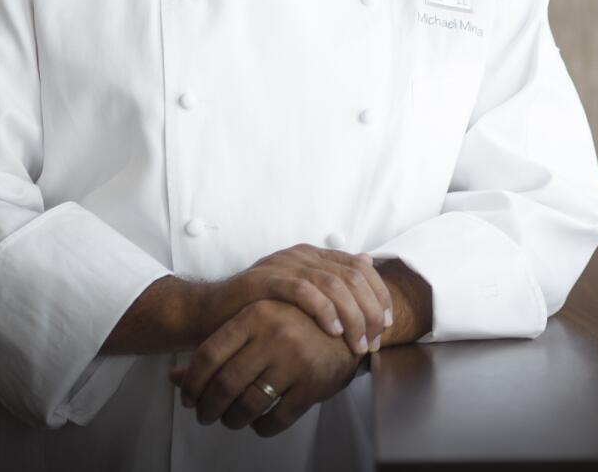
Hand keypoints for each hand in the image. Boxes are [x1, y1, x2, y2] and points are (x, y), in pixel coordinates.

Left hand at [169, 299, 361, 435]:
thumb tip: (173, 377)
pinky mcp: (313, 385)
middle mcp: (273, 335)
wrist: (347, 322)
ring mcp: (295, 361)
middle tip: (204, 415)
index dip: (192, 383)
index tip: (188, 397)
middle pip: (224, 385)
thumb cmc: (292, 321)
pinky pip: (277, 419)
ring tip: (230, 419)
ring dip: (232, 420)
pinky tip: (259, 422)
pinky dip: (262, 427)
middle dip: (208, 408)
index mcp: (255, 315)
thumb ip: (216, 347)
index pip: (208, 355)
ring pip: (248, 405)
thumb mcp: (254, 322)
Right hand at [200, 244, 392, 355]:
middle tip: (374, 340)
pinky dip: (323, 309)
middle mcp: (302, 255)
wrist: (210, 315)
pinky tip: (333, 331)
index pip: (360, 266)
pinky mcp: (264, 280)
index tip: (387, 323)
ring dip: (352, 315)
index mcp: (313, 256)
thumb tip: (369, 261)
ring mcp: (283, 264)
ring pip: (332, 283)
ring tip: (357, 342)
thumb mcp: (302, 300)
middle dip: (370, 310)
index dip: (379, 294)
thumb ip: (333, 284)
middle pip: (351, 275)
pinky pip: (302, 290)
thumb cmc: (260, 313)